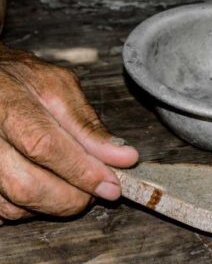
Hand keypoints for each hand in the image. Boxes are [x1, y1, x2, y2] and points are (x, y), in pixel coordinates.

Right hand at [0, 43, 137, 222]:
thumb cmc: (25, 80)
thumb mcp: (60, 88)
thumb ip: (89, 124)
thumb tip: (122, 156)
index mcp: (10, 103)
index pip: (45, 146)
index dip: (82, 171)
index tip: (112, 182)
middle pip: (27, 185)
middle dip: (72, 197)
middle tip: (98, 189)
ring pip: (16, 203)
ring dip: (57, 204)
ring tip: (78, 187)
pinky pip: (5, 208)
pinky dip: (35, 206)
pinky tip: (51, 187)